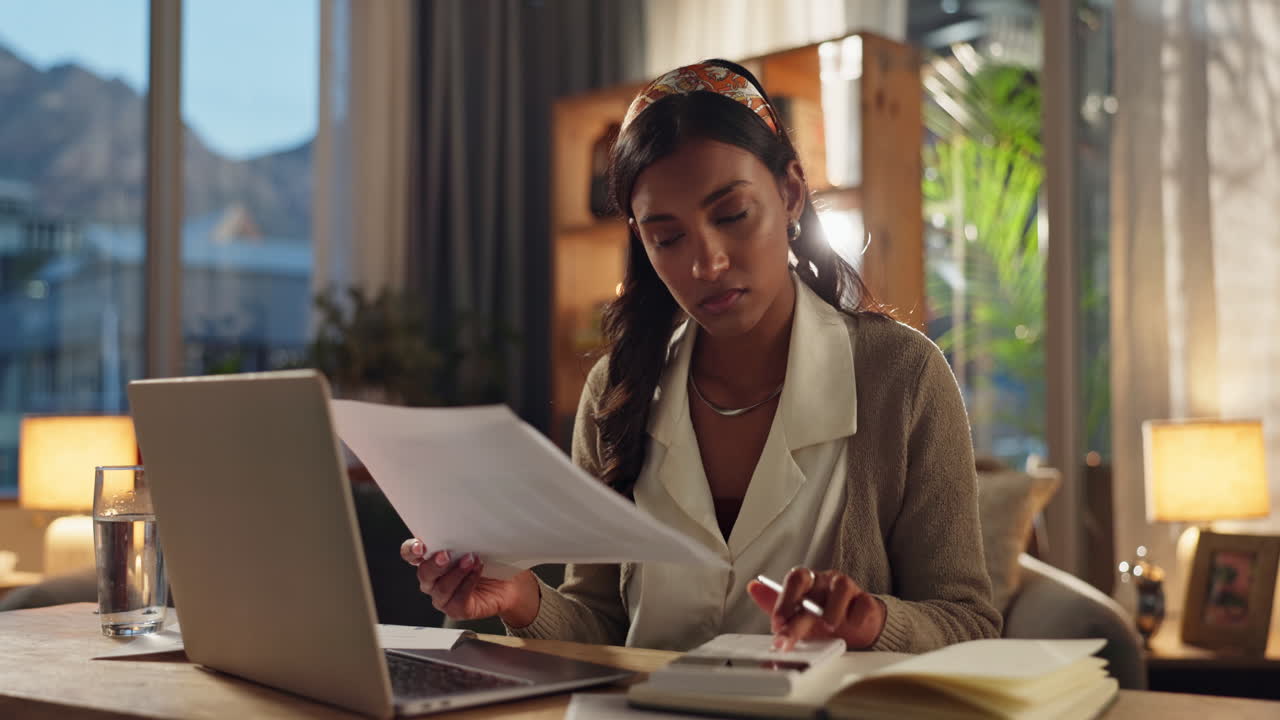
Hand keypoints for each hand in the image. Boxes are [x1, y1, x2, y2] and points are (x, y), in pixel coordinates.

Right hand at [399, 538, 539, 625]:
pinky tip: (477, 572)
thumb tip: (467, 518)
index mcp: (431, 558)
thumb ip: (465, 533)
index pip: (410, 553)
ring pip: (440, 589)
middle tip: (448, 554)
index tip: (420, 546)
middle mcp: (433, 579)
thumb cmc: (491, 559)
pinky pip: (457, 600)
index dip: (411, 550)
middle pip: (424, 573)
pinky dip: (468, 584)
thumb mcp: (478, 541)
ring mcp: (443, 596)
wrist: (511, 583)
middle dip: (435, 564)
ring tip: (471, 560)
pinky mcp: (456, 609)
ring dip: (456, 573)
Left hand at [747, 567, 885, 650]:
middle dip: (797, 614)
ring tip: (827, 627)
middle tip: (787, 636)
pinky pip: (864, 603)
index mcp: (807, 582)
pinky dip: (857, 616)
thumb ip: (774, 604)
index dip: (784, 599)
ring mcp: (847, 588)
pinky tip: (852, 626)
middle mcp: (825, 581)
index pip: (794, 579)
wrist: (854, 627)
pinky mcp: (867, 601)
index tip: (776, 623)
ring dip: (832, 610)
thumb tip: (752, 587)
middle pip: (811, 583)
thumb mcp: (795, 615)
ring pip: (841, 586)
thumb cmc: (822, 618)